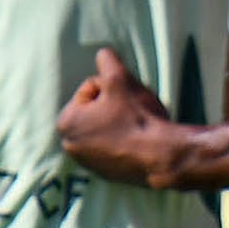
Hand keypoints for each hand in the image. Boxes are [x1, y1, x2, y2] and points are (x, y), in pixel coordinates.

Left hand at [57, 49, 204, 188]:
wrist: (162, 157)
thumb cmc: (136, 118)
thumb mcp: (121, 80)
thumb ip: (108, 60)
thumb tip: (103, 52)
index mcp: (66, 122)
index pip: (91, 89)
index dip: (114, 89)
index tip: (126, 101)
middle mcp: (71, 146)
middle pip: (96, 110)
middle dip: (114, 107)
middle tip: (133, 112)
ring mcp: (88, 163)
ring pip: (105, 128)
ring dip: (120, 123)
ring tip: (138, 127)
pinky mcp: (107, 175)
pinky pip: (115, 148)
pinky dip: (125, 143)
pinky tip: (140, 142)